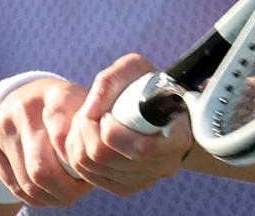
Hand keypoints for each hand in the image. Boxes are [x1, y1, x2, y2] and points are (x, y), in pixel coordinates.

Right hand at [0, 78, 93, 207]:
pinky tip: (46, 190)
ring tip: (66, 193)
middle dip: (65, 190)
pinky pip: (13, 186)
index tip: (88, 169)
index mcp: (56, 94)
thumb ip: (97, 130)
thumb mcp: (86, 110)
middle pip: (42, 168)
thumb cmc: (68, 112)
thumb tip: (102, 158)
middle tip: (78, 191)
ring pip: (28, 182)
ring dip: (50, 197)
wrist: (25, 98)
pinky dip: (34, 197)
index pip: (63, 136)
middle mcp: (25, 105)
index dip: (76, 162)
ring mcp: (3, 123)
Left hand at [65, 54, 193, 196]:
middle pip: (107, 157)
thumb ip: (111, 82)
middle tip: (88, 112)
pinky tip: (86, 136)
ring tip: (86, 121)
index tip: (107, 114)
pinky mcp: (126, 187)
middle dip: (86, 129)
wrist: (158, 108)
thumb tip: (90, 111)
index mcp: (177, 137)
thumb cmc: (148, 85)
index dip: (114, 132)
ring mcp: (145, 179)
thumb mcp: (134, 68)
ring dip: (78, 139)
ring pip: (92, 166)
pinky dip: (77, 153)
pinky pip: (89, 177)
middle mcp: (164, 164)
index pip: (142, 149)